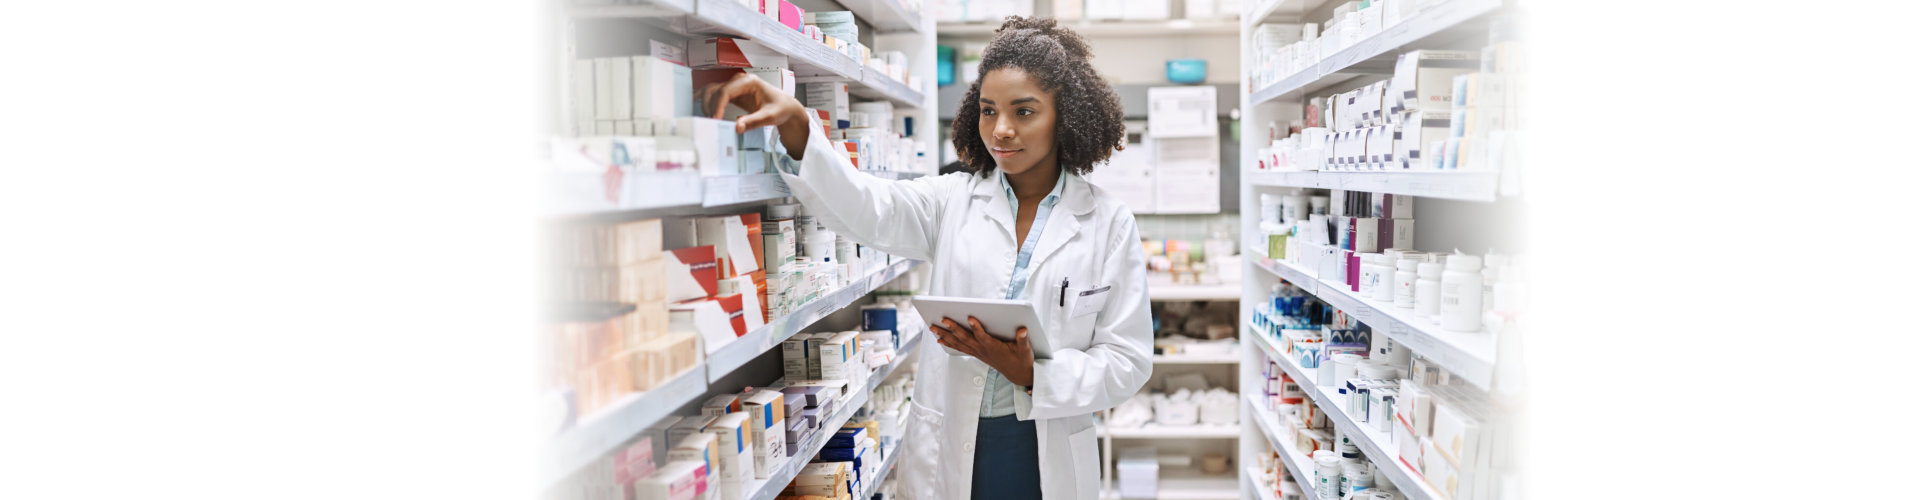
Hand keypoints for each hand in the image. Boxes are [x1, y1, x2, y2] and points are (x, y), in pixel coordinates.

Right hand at [693, 71, 812, 157]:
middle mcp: (739, 81)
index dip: (718, 105)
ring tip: (708, 118)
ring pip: (712, 90)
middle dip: (710, 106)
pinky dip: (704, 97)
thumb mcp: (769, 116)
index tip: (715, 119)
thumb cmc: (780, 108)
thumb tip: (737, 127)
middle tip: (711, 122)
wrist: (784, 106)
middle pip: (715, 90)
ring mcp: (734, 86)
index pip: (726, 91)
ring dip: (706, 103)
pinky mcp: (732, 93)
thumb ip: (753, 121)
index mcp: (749, 82)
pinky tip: (695, 102)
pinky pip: (714, 93)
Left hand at [932, 316, 1033, 386]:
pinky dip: (949, 343)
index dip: (977, 328)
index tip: (971, 317)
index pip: (983, 336)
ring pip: (959, 343)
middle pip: (965, 338)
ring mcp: (978, 353)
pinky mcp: (977, 354)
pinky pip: (960, 348)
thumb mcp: (1025, 349)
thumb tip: (1023, 330)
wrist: (1018, 374)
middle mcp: (983, 350)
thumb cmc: (1022, 359)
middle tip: (943, 319)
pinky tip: (940, 338)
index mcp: (994, 347)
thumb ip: (1023, 339)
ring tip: (933, 327)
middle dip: (953, 328)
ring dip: (945, 335)